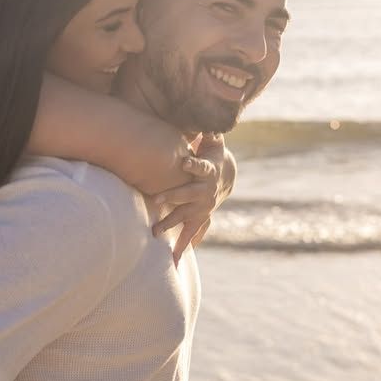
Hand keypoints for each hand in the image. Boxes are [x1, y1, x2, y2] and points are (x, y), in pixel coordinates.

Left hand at [151, 133, 229, 264]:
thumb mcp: (214, 142)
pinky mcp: (200, 218)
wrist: (226, 177)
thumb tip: (207, 120)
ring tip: (154, 233)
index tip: (184, 161)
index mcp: (209, 171)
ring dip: (170, 224)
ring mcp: (203, 207)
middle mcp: (205, 191)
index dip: (194, 164)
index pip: (201, 167)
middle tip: (155, 199)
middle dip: (172, 197)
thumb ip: (209, 133)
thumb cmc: (213, 156)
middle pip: (188, 194)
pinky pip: (191, 234)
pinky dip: (182, 246)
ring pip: (185, 216)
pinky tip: (173, 260)